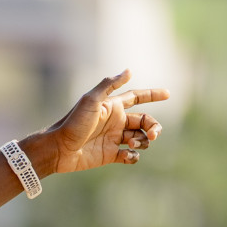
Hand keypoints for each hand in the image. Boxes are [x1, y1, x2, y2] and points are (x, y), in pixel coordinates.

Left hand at [45, 70, 168, 173]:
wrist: (58, 149)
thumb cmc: (73, 123)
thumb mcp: (90, 101)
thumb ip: (109, 85)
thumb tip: (129, 70)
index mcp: (113, 107)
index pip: (137, 97)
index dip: (152, 94)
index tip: (168, 94)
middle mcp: (115, 122)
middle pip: (145, 121)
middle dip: (154, 126)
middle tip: (154, 134)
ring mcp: (113, 139)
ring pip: (140, 138)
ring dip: (143, 140)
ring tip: (131, 143)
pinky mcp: (109, 155)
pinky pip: (130, 156)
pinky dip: (133, 156)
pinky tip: (126, 155)